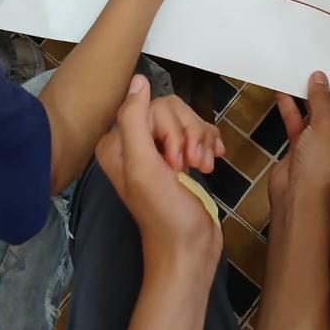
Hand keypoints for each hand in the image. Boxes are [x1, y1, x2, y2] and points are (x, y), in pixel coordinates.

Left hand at [97, 75, 223, 269]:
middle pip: (171, 110)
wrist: (189, 249)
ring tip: (202, 168)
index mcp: (117, 143)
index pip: (151, 106)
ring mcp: (158, 152)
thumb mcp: (143, 166)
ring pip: (187, 120)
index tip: (173, 161)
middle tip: (188, 166)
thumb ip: (135, 119)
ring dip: (200, 141)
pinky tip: (213, 161)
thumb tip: (138, 79)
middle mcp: (134, 144)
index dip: (171, 129)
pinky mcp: (180, 158)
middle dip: (187, 135)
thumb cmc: (164, 213)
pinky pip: (198, 131)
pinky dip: (208, 143)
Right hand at [268, 72, 329, 211]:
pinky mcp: (304, 151)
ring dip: (314, 99)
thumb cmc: (325, 171)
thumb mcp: (327, 128)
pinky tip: (283, 92)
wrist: (297, 203)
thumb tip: (319, 78)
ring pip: (321, 117)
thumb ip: (322, 102)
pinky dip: (291, 110)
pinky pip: (299, 125)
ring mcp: (326, 148)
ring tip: (308, 73)